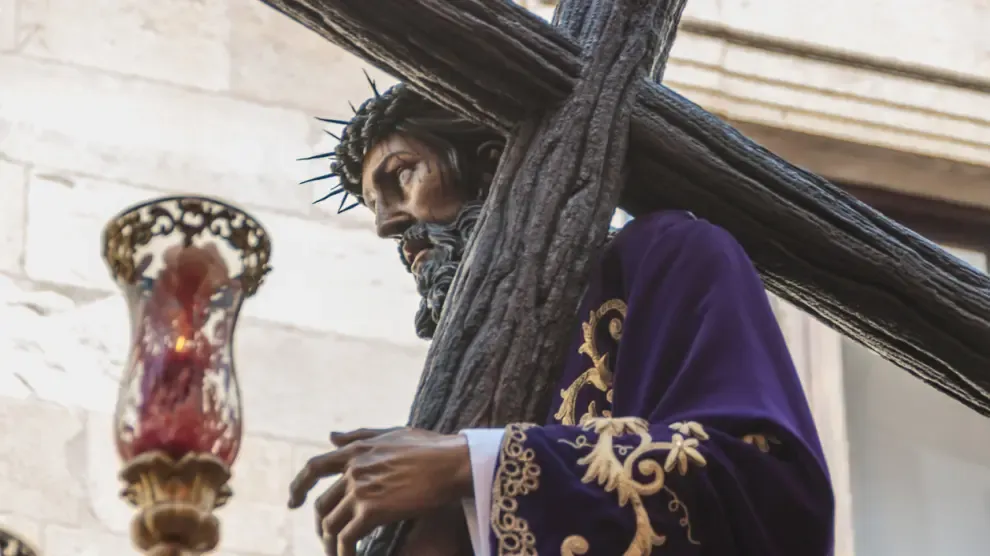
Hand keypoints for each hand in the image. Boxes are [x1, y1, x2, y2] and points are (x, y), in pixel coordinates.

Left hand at [287, 427, 472, 555]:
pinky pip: (347, 538)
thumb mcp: (392, 433)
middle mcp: (352, 468)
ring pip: (330, 524)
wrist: (452, 462)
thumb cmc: (431, 447)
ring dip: (330, 544)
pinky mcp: (371, 510)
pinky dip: (344, 553)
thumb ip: (359, 435)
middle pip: (322, 504)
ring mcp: (360, 489)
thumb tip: (330, 436)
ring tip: (338, 554)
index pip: (313, 468)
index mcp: (356, 449)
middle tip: (326, 539)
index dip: (298, 486)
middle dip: (320, 525)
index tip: (293, 502)